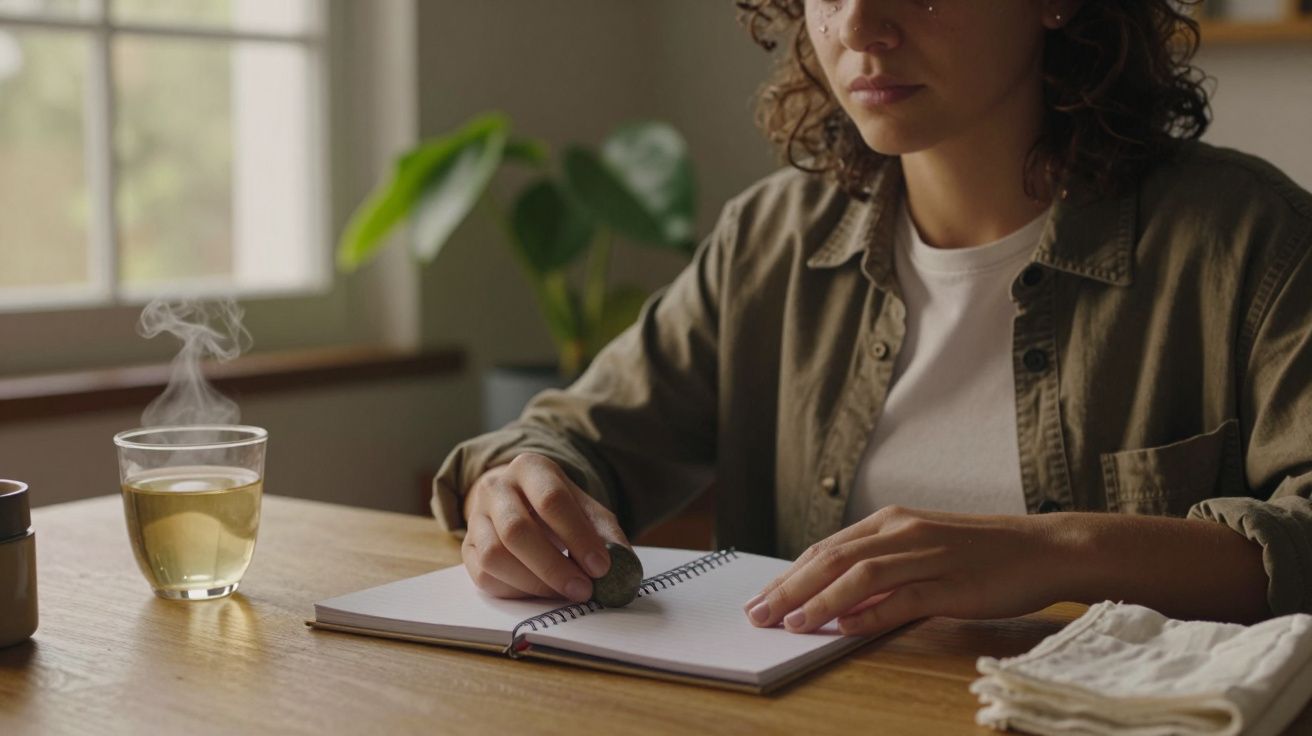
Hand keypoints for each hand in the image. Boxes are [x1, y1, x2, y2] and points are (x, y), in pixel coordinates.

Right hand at [461, 453, 629, 601]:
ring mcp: (476, 517)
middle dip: (553, 567)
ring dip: (534, 583)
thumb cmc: (558, 507)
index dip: (578, 536)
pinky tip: (541, 591)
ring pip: (495, 556)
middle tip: (583, 590)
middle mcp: (496, 487)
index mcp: (530, 468)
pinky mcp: (467, 547)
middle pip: (517, 530)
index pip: (552, 500)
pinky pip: (484, 576)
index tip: (601, 567)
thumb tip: (624, 568)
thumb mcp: (586, 508)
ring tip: (564, 592)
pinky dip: (516, 591)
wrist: (518, 499)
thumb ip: (606, 534)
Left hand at [742, 506, 1063, 635]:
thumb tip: (838, 602)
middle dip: (789, 588)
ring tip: (792, 625)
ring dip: (820, 601)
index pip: (826, 549)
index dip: (790, 575)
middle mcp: (901, 532)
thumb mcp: (922, 550)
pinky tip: (845, 629)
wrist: (1041, 548)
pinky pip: (902, 598)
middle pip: (832, 559)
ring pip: (859, 576)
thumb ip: (881, 571)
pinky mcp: (950, 583)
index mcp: (890, 522)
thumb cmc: (980, 554)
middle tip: (758, 614)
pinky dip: (870, 614)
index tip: (761, 598)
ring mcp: (926, 556)